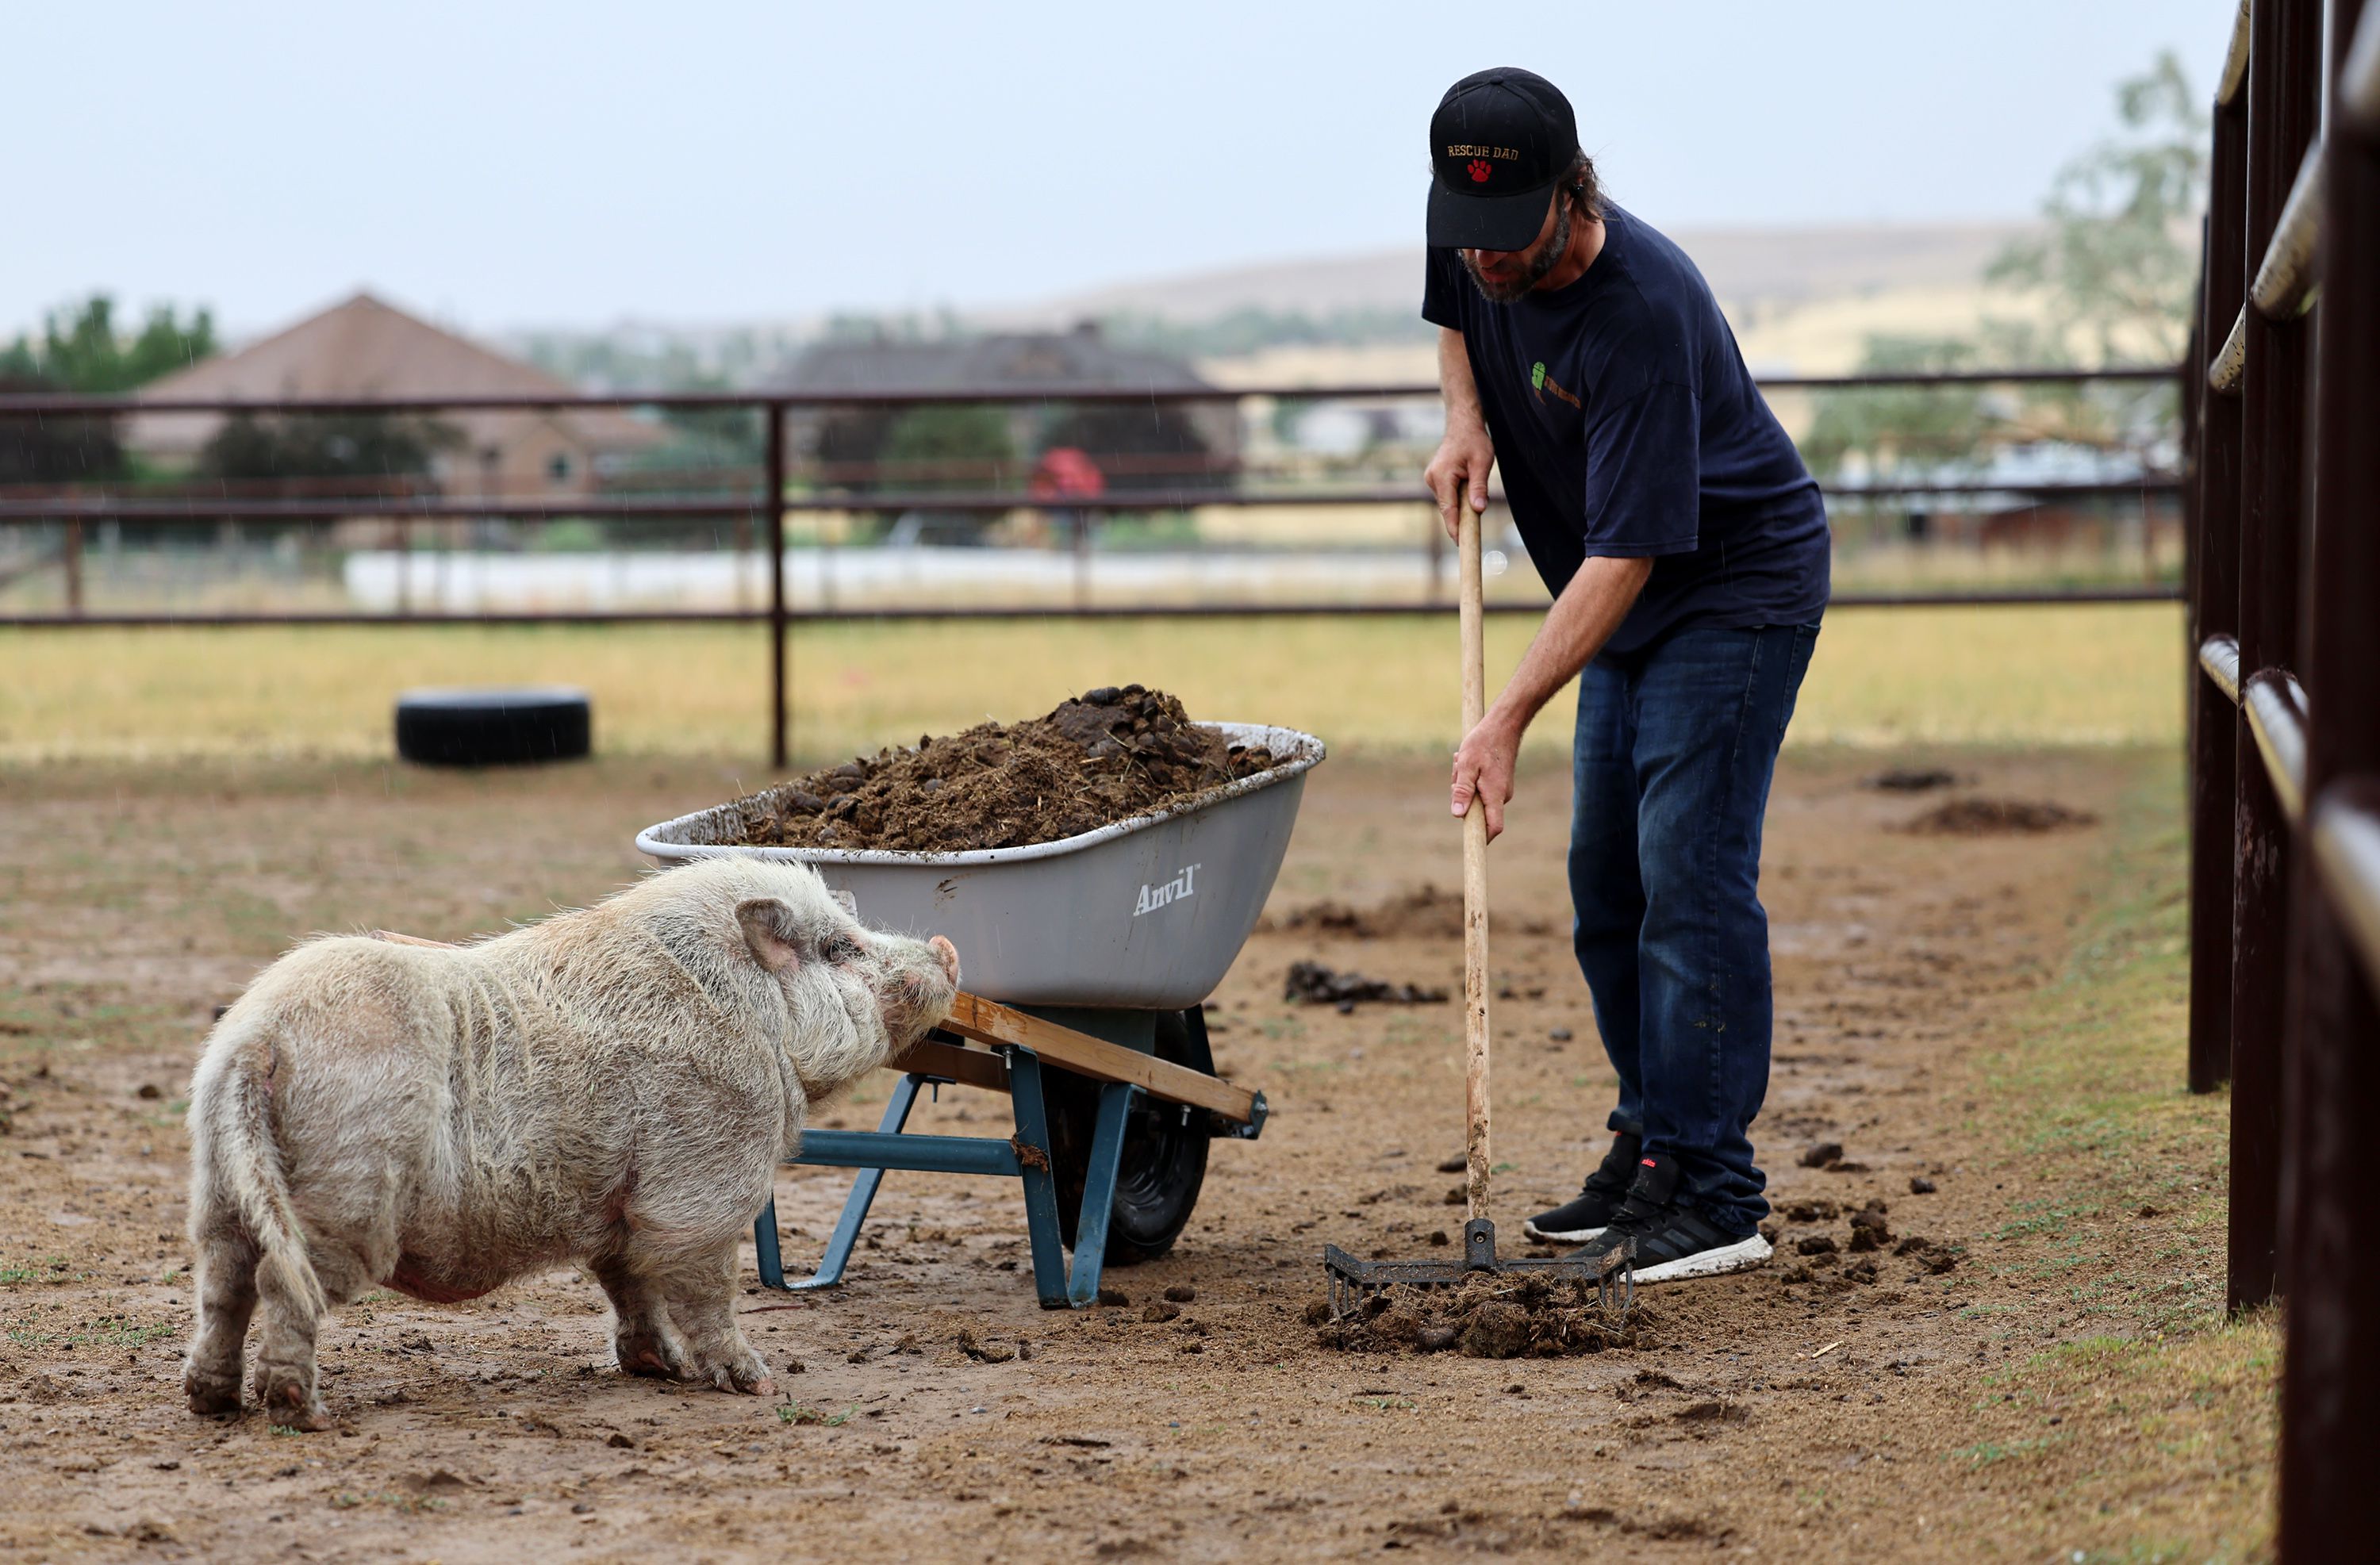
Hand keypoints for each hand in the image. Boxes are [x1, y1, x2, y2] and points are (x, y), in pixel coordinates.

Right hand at [1423, 426, 1493, 540]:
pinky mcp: (1435, 479)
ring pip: (1447, 503)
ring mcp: (1432, 479)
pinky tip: (1467, 493)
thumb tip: (1479, 510)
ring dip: (1460, 507)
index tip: (1460, 543)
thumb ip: (1479, 487)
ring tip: (1475, 501)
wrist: (1462, 425)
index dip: (1454, 527)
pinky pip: (1447, 496)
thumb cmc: (1474, 441)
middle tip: (1473, 534)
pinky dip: (1457, 500)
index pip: (1448, 509)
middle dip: (1459, 520)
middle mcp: (1432, 479)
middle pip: (1447, 508)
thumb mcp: (1482, 463)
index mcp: (1442, 476)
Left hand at [1449, 711, 1519, 841]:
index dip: (1482, 839)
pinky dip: (1470, 778)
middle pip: (1477, 811)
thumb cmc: (1484, 742)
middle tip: (1457, 772)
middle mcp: (1502, 795)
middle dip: (1462, 798)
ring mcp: (1501, 789)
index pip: (1493, 827)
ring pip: (1476, 797)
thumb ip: (1461, 791)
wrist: (1505, 724)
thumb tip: (1457, 815)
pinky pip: (1480, 788)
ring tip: (1462, 761)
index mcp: (1495, 795)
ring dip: (1464, 784)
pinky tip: (1467, 760)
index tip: (1471, 847)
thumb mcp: (1466, 765)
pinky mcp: (1499, 782)